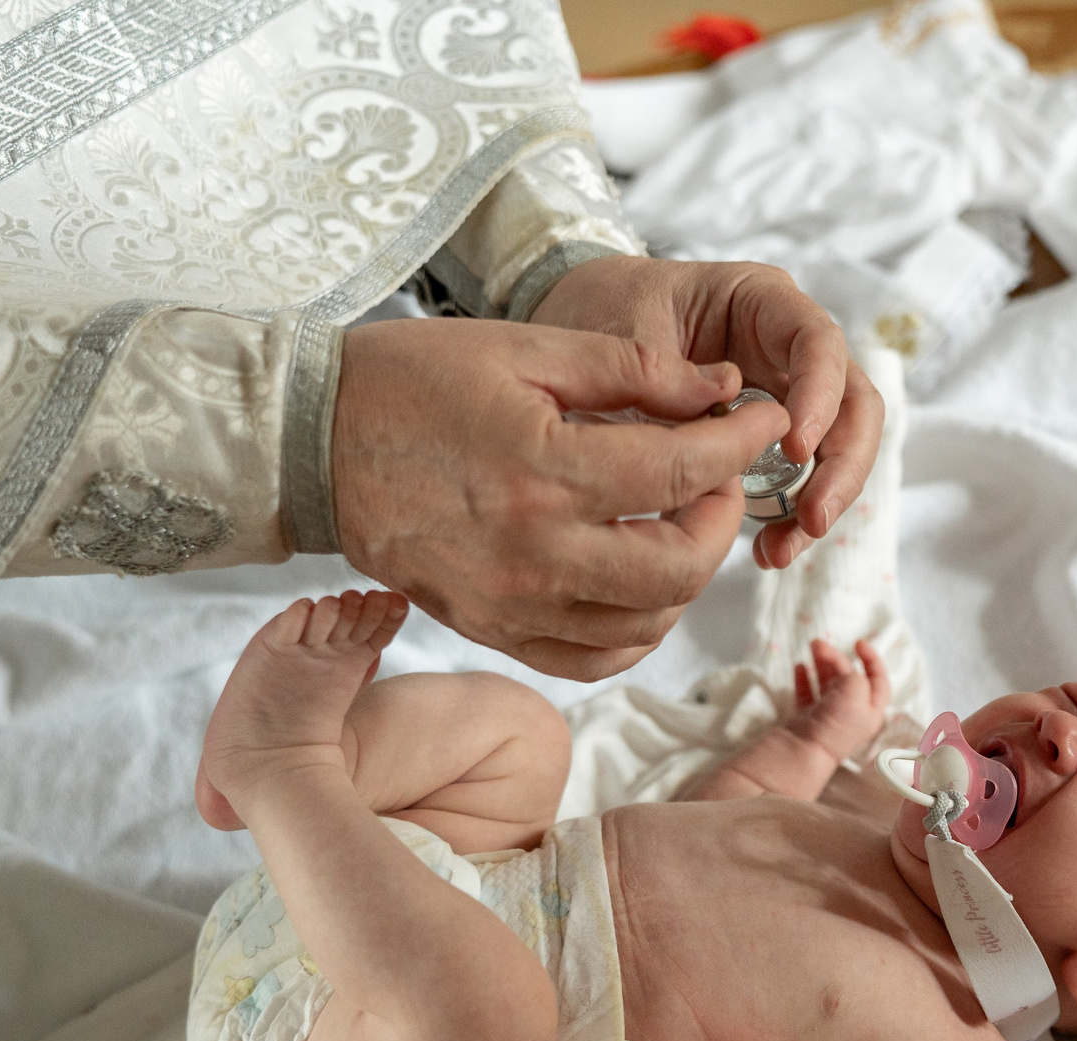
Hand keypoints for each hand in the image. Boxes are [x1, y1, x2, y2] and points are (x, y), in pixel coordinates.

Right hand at [328, 316, 786, 679]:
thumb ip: (633, 368)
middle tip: (719, 474)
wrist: (313, 442)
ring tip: (681, 521)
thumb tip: (724, 387)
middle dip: (723, 516)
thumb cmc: (415, 379)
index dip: (742, 442)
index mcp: (543, 467)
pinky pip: (594, 659)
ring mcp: (511, 602)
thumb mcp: (526, 346)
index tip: (763, 419)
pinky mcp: (493, 630)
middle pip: (680, 566)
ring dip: (687, 575)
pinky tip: (642, 582)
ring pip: (647, 622)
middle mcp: (532, 550)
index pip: (683, 469)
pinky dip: (639, 629)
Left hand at [531, 255, 883, 569]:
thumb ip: (670, 375)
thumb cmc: (602, 312)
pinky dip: (790, 519)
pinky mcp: (768, 442)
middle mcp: (787, 348)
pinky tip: (766, 551)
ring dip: (821, 502)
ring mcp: (785, 395)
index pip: (819, 342)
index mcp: (761, 301)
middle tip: (813, 520)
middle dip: (842, 466)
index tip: (796, 446)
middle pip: (852, 403)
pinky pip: (800, 480)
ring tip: (779, 551)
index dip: (821, 394)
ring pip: (836, 449)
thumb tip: (721, 429)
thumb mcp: (625, 333)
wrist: (572, 326)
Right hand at [788, 636, 890, 761]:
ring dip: (822, 663)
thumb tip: (846, 674)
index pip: (879, 681)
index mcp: (870, 710)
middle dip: (836, 657)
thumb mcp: (856, 690)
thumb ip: (856, 674)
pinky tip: (800, 667)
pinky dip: (805, 679)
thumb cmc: (836, 721)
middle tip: (819, 644)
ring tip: (812, 647)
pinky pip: (808, 694)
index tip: (858, 643)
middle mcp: (852, 714)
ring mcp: (828, 717)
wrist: (805, 749)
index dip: (872, 659)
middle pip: (848, 678)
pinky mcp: (808, 719)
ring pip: (828, 684)